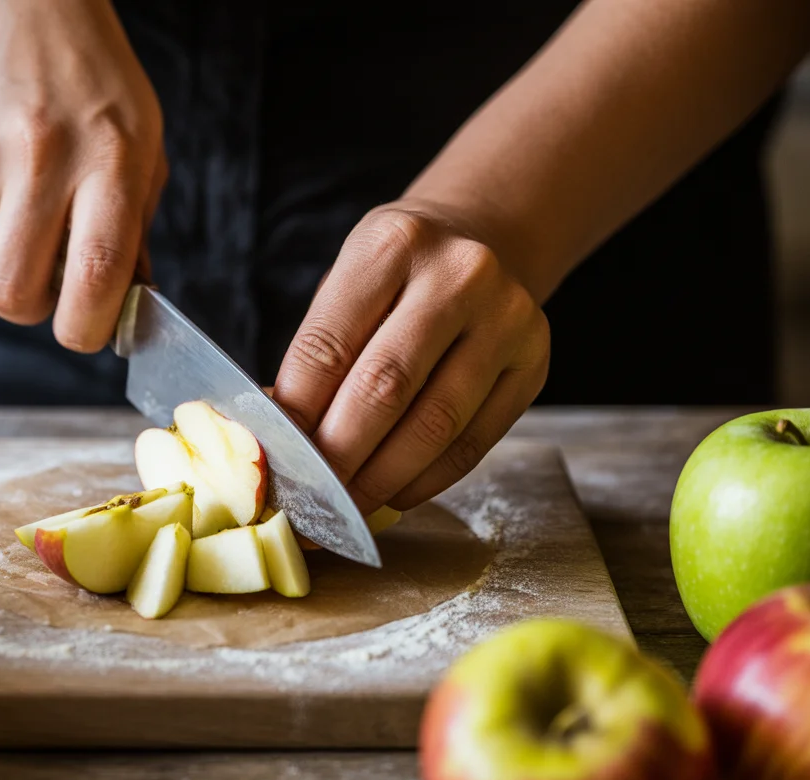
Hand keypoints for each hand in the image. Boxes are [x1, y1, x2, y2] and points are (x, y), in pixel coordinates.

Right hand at [0, 0, 166, 350]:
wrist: (22, 7)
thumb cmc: (96, 89)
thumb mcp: (144, 148)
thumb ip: (136, 231)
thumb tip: (128, 310)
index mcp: (109, 159)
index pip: (95, 271)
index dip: (86, 326)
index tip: (86, 333)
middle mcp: (42, 155)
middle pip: (10, 290)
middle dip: (28, 310)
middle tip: (46, 292)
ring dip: (1, 268)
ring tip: (26, 221)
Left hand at [274, 201, 550, 512]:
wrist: (486, 241)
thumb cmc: (398, 275)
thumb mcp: (347, 284)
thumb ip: (317, 354)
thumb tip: (279, 439)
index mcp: (391, 245)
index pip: (328, 347)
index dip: (296, 416)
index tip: (274, 461)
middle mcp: (458, 276)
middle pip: (384, 388)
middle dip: (337, 457)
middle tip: (306, 501)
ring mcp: (507, 320)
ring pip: (434, 425)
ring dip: (381, 480)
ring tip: (345, 509)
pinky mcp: (534, 366)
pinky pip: (473, 443)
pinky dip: (426, 481)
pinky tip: (393, 494)